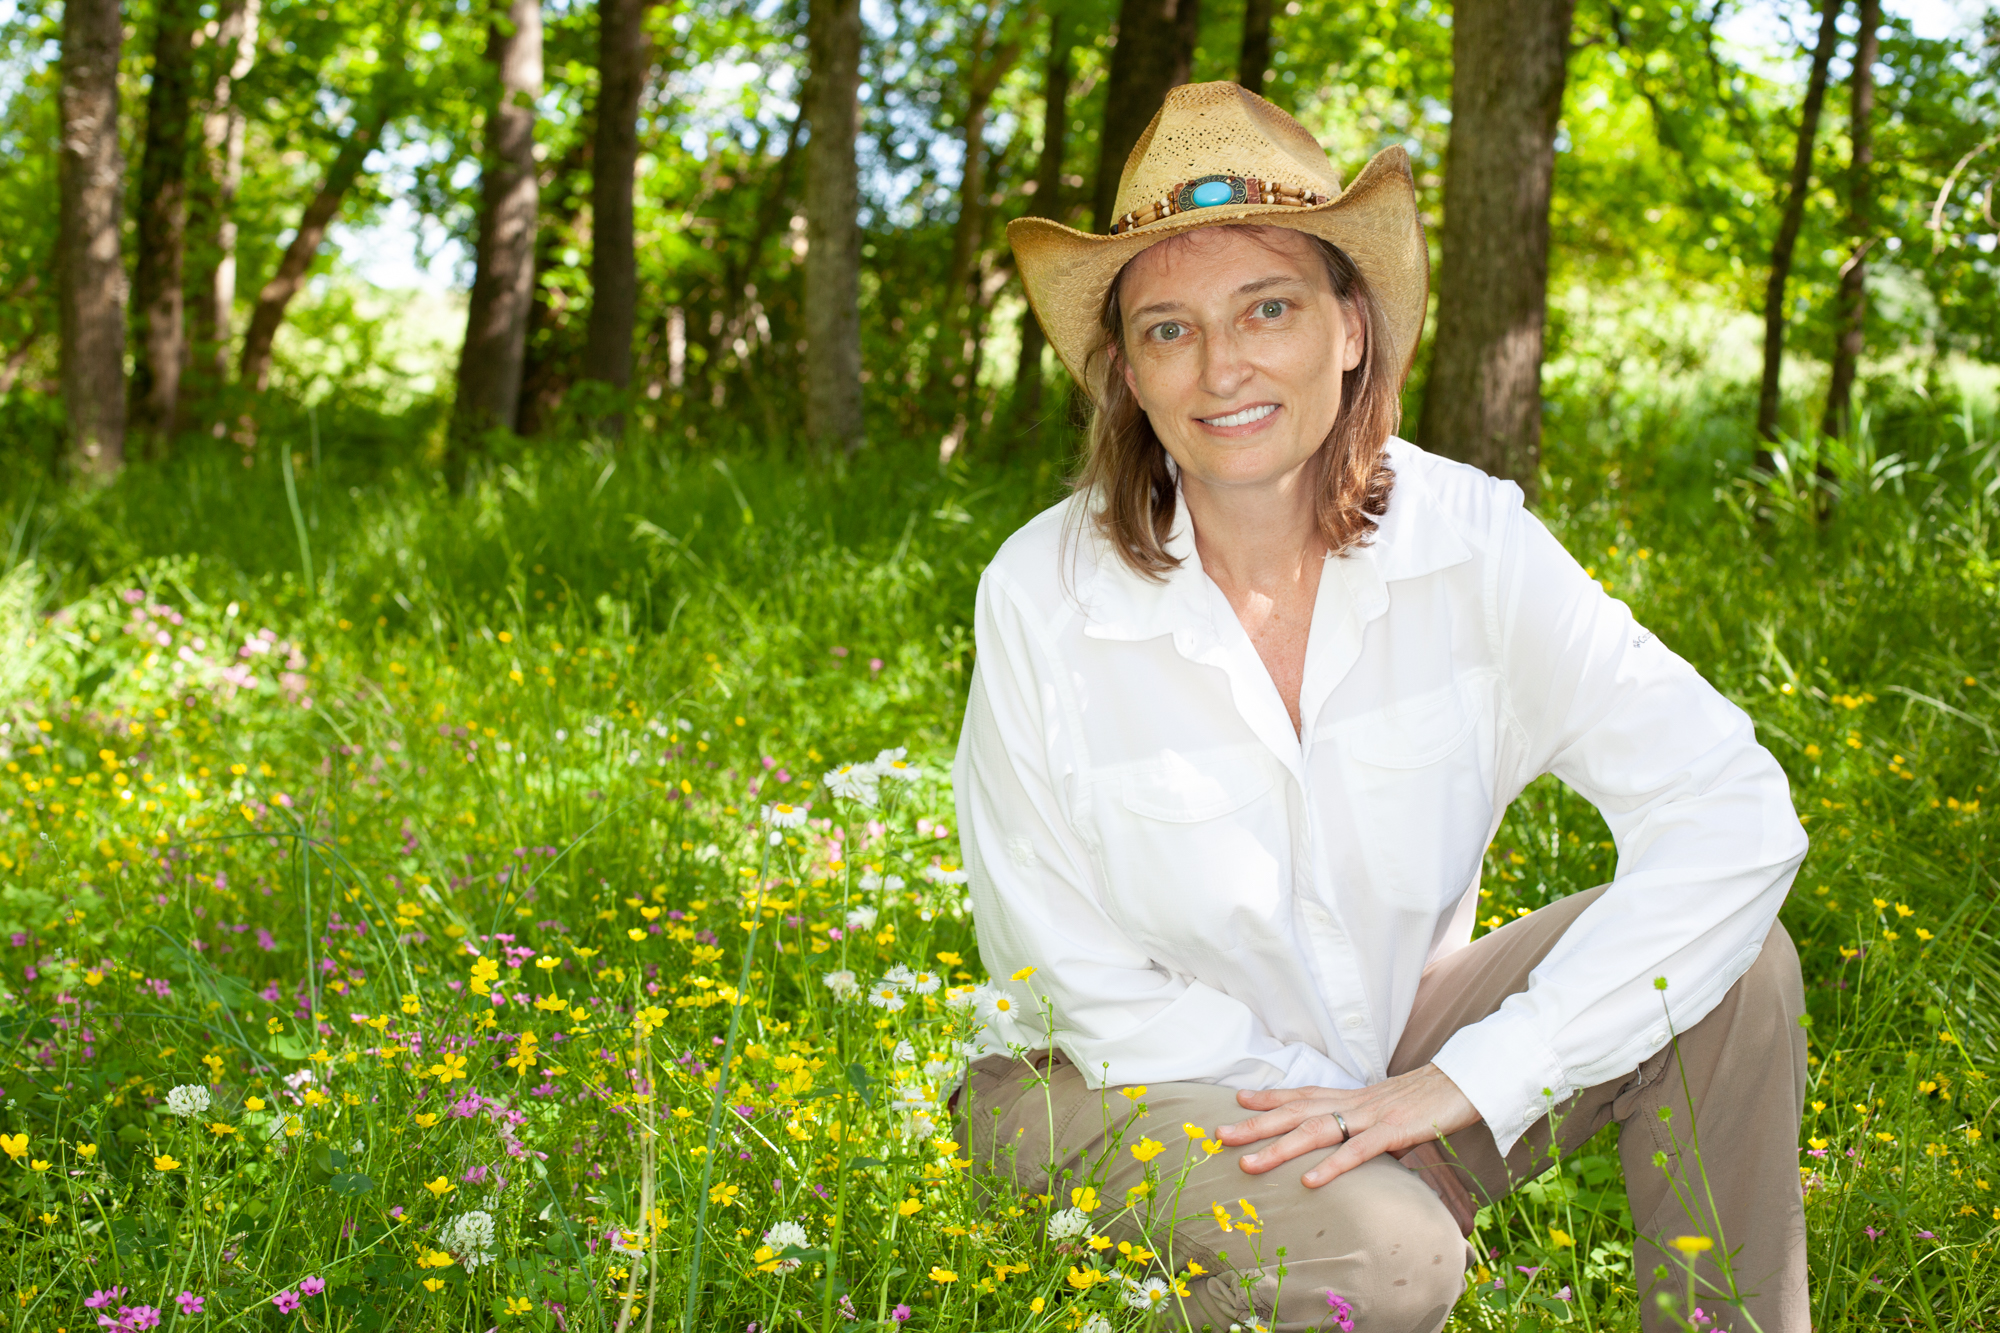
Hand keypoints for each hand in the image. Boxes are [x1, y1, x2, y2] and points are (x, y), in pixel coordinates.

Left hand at [1217, 1063, 1479, 1187]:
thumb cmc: (1428, 1099)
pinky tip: (1309, 1182)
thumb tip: (1347, 1135)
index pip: (1302, 1094)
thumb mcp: (1388, 1108)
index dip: (1269, 1098)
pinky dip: (1332, 1166)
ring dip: (1280, 1149)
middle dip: (1255, 1126)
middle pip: (1296, 1113)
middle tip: (1219, 1136)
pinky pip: (1359, 1151)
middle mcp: (1354, 1102)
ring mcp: (1372, 1116)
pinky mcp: (1395, 1132)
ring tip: (1249, 1165)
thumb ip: (1364, 1120)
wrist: (1468, 1082)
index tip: (1235, 1101)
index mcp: (1352, 1096)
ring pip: (1317, 1132)